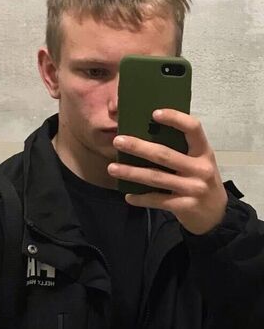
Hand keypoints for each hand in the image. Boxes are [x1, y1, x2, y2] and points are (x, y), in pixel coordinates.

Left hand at [107, 109, 227, 234]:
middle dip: (138, 147)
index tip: (154, 113)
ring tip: (112, 168)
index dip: (175, 118)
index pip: (193, 128)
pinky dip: (140, 198)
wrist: (216, 215)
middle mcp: (200, 168)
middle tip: (117, 141)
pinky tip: (128, 196)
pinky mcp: (185, 206)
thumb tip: (146, 135)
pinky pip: (157, 200)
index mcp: (204, 152)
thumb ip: (181, 150)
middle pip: (164, 155)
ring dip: (131, 172)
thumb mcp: (199, 162)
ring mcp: (193, 188)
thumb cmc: (201, 181)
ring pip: (155, 178)